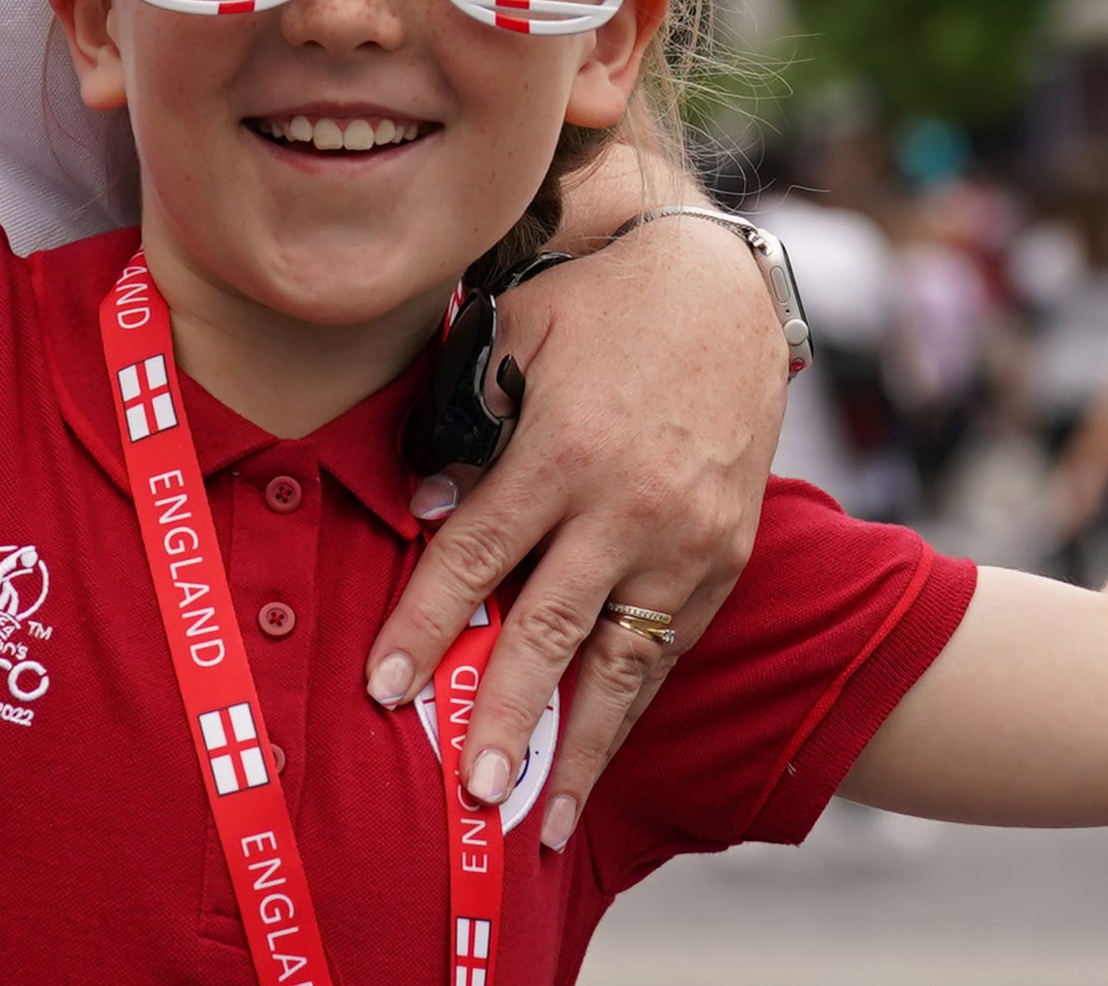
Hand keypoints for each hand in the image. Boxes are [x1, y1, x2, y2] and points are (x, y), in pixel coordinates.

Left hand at [369, 202, 784, 849]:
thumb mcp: (516, 335)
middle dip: (504, 718)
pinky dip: (632, 709)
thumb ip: (468, 423)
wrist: (722, 286)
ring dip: (580, 748)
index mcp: (563, 449)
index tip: (384, 690)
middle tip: (468, 794)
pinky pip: (669, 649)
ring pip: (622, 664)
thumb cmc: (597, 301)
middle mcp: (629, 508)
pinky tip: (600, 758)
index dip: (425, 628)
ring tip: (542, 822)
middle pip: (549, 630)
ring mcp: (686, 540)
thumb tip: (425, 506)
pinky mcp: (724, 557)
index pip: (475, 558)